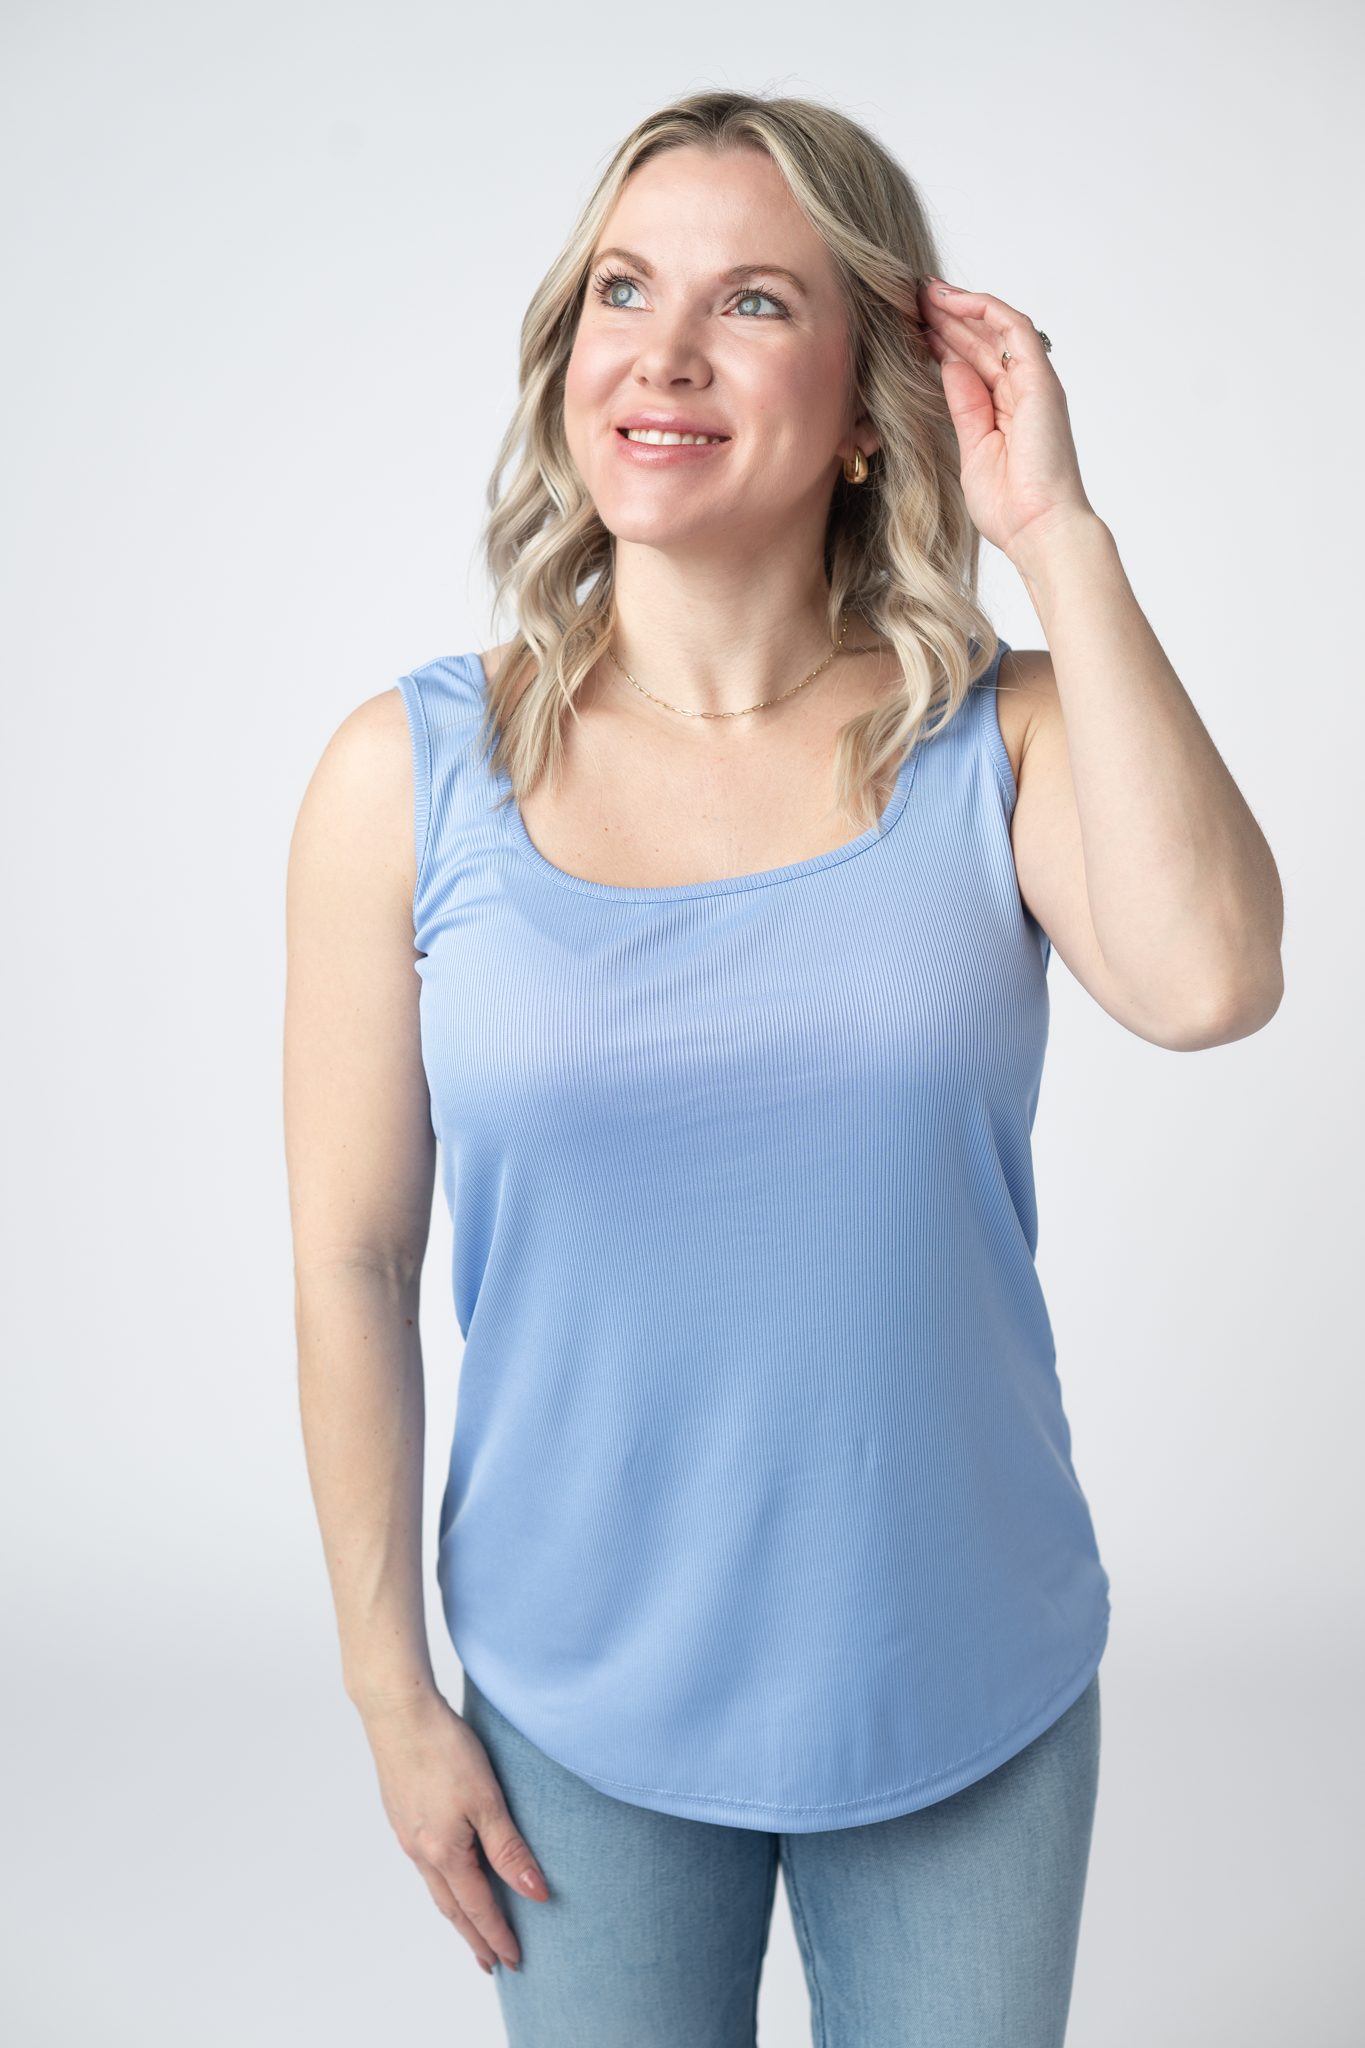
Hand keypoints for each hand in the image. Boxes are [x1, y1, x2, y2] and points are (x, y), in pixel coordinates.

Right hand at [361, 1688, 547, 1972]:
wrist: (397, 1711)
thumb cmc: (444, 1748)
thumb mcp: (487, 1799)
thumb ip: (509, 1849)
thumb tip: (535, 1894)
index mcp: (443, 1853)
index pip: (478, 1908)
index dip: (498, 1935)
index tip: (514, 1961)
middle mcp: (420, 1851)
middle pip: (452, 1907)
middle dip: (474, 1937)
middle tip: (492, 1962)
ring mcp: (407, 1833)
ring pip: (436, 1886)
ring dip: (457, 1912)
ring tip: (472, 1927)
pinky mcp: (401, 1813)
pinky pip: (424, 1863)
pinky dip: (442, 1883)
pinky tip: (448, 1873)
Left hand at [917, 280, 1093, 565]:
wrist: (1038, 528)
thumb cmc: (1008, 507)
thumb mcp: (971, 448)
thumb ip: (962, 406)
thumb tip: (946, 365)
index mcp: (1004, 411)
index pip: (971, 362)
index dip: (941, 340)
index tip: (909, 325)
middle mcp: (1022, 392)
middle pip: (981, 340)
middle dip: (945, 317)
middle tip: (908, 295)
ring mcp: (1033, 383)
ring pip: (994, 328)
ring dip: (958, 306)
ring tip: (922, 291)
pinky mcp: (1041, 380)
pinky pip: (1013, 328)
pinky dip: (983, 309)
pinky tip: (950, 300)